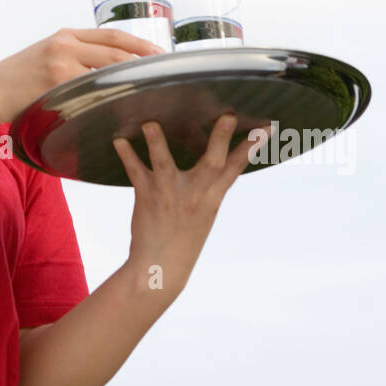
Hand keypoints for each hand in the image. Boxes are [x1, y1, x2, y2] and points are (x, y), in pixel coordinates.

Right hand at [0, 26, 167, 121]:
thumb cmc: (18, 80)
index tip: (158, 54)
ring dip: (132, 78)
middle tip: (164, 74)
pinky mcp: (57, 80)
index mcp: (65, 35)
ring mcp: (62, 61)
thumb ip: (73, 57)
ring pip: (108, 67)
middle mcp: (66, 43)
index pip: (112, 35)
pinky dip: (110, 94)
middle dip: (143, 60)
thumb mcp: (46, 56)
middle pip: (116, 49)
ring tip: (151, 89)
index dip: (139, 45)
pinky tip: (124, 102)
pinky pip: (93, 87)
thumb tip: (105, 70)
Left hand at [113, 113, 271, 297]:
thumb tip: (216, 160)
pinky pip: (136, 172)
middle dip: (221, 139)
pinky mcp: (147, 197)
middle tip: (227, 116)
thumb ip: (209, 186)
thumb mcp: (204, 212)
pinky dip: (127, 156)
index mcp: (212, 197)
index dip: (252, 147)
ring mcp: (170, 195)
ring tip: (150, 124)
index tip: (266, 128)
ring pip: (165, 165)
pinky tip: (118, 141)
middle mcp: (195, 195)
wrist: (159, 269)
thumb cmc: (183, 238)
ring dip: (157, 143)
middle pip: (212, 163)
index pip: (236, 168)